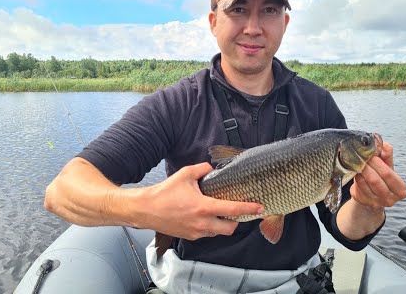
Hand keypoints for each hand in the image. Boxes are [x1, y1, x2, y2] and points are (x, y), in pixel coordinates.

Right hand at [132, 162, 263, 239]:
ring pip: (218, 233)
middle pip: (230, 228)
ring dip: (223, 225)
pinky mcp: (189, 236)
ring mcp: (196, 232)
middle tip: (237, 211)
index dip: (249, 208)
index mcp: (203, 207)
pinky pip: (206, 234)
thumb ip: (202, 169)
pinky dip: (211, 227)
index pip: (233, 209)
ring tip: (219, 212)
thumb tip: (211, 168)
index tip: (260, 207)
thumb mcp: (185, 174)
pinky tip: (205, 216)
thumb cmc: (164, 192)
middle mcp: (202, 223)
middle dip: (237, 221)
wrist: (145, 210)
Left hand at [350, 142, 405, 209]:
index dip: (378, 163)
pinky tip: (354, 170)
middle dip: (367, 165)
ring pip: (363, 183)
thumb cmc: (382, 177)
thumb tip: (383, 145)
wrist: (372, 193)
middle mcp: (389, 199)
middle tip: (361, 156)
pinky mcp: (363, 201)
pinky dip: (354, 176)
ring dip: (359, 170)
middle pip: (374, 179)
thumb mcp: (388, 166)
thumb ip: (387, 155)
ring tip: (356, 161)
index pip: (388, 174)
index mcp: (400, 190)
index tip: (371, 155)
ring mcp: (375, 203)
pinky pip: (356, 186)